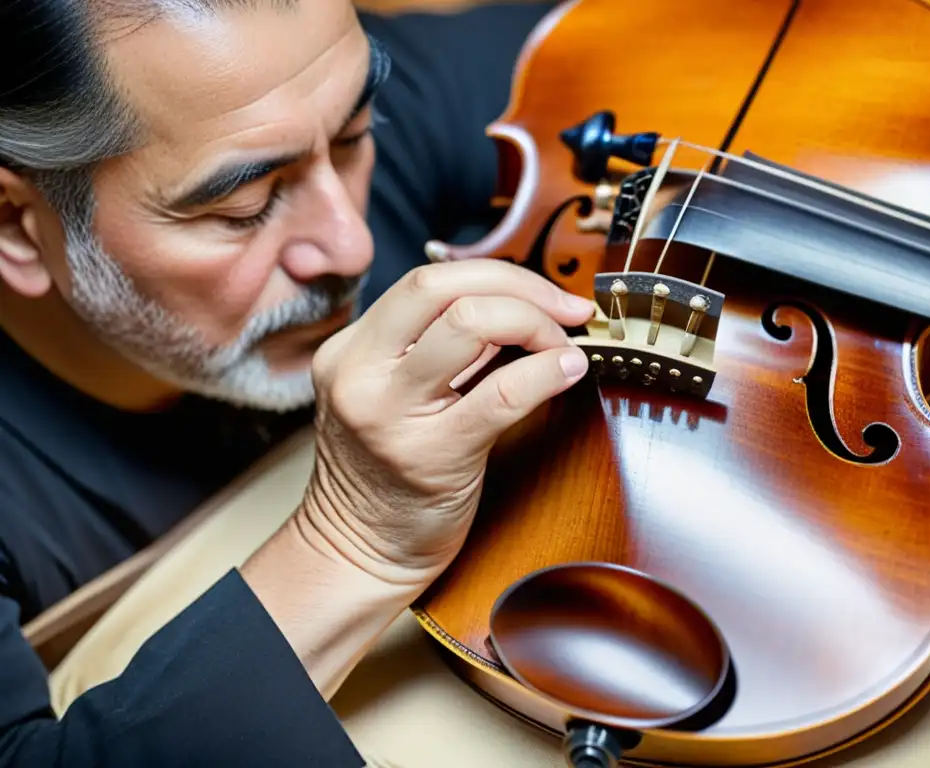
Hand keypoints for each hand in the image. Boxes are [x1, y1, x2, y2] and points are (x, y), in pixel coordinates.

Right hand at [299, 259, 594, 586]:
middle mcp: (360, 372)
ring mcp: (391, 413)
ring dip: (537, 324)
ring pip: (470, 324)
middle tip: (565, 310)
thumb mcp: (393, 395)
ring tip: (564, 346)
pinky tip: (567, 372)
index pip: (428, 280)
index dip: (499, 274)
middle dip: (520, 286)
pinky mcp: (431, 456)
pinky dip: (546, 371)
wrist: (360, 552)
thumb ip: (438, 350)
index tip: (546, 294)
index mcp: (350, 350)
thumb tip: (520, 308)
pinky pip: (501, 392)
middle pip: (442, 285)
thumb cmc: (389, 475)